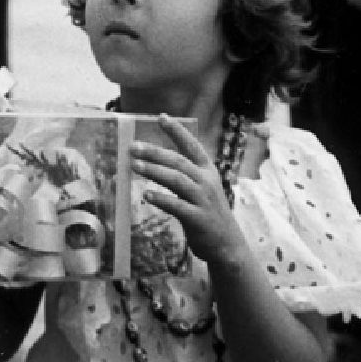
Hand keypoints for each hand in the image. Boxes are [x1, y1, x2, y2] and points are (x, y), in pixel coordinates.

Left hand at [131, 114, 244, 267]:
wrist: (228, 244)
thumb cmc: (208, 211)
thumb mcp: (202, 187)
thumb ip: (184, 173)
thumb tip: (154, 159)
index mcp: (208, 170)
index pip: (192, 145)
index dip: (177, 131)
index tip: (161, 117)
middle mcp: (206, 181)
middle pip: (178, 161)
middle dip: (154, 152)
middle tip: (133, 147)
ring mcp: (203, 200)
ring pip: (176, 179)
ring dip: (154, 171)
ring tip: (134, 166)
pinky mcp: (198, 219)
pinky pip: (177, 206)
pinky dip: (161, 199)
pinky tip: (146, 195)